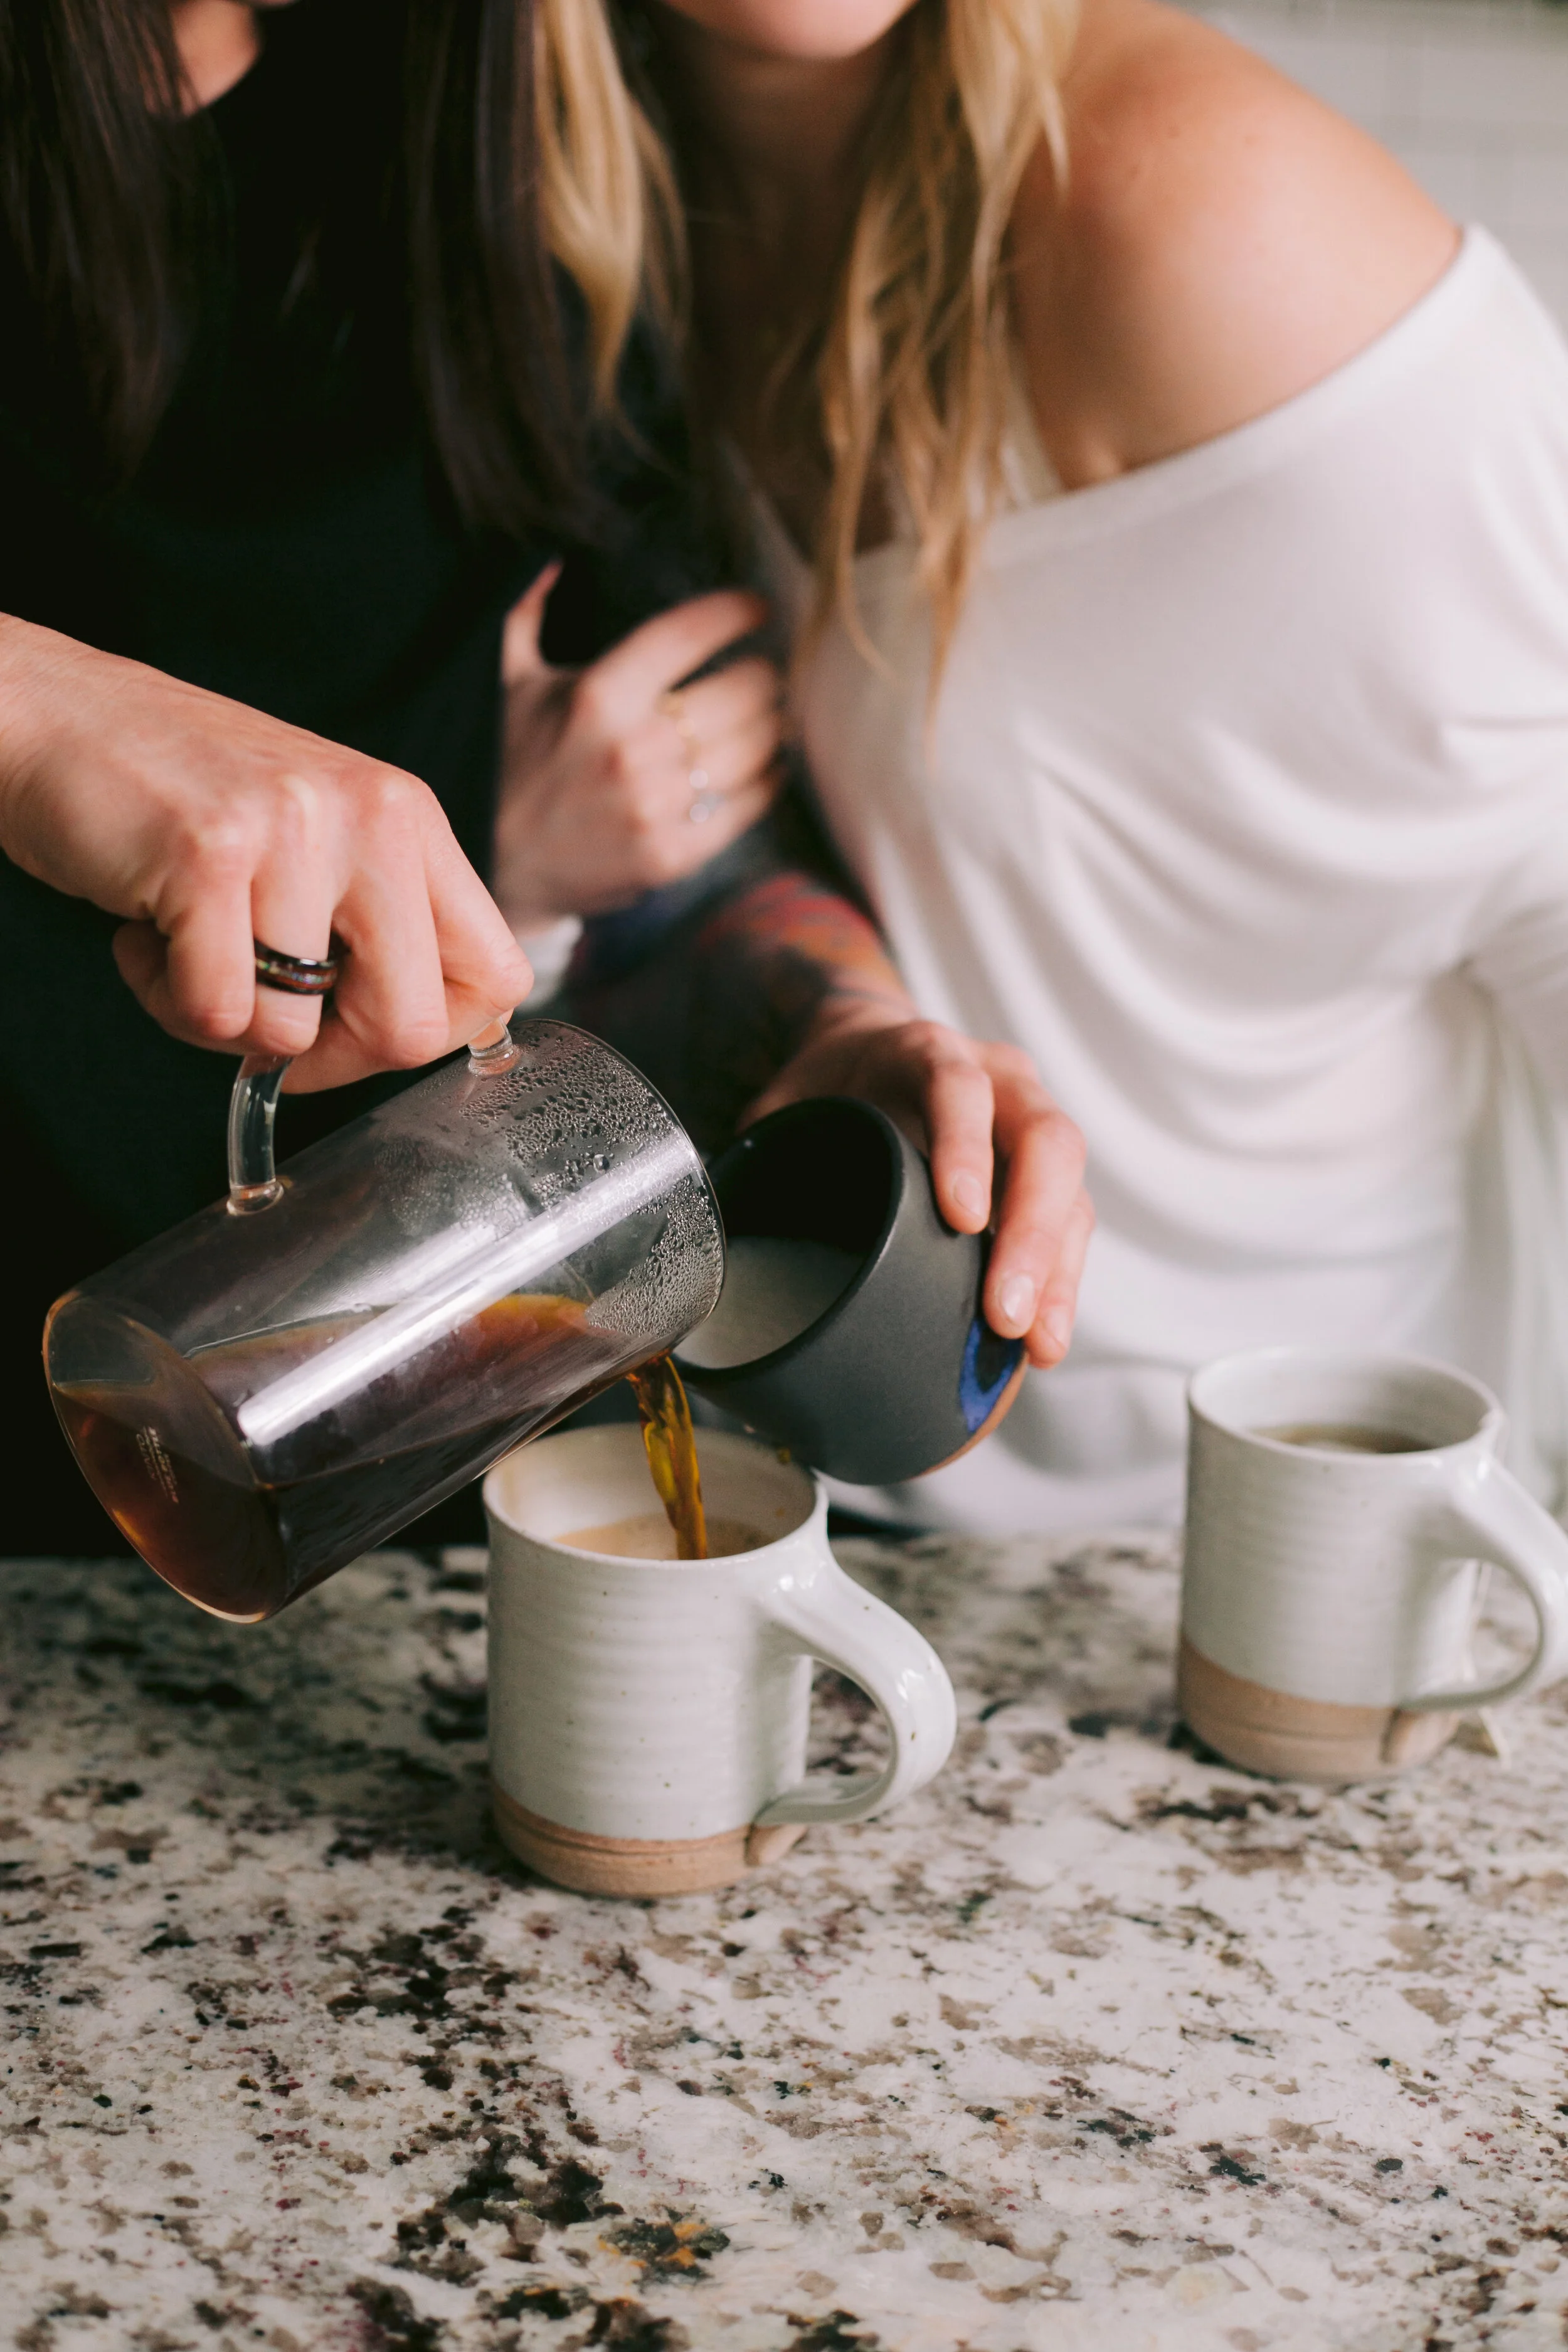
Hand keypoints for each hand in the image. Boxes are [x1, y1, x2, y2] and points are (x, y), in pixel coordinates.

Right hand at [0, 615, 530, 1090]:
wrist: (51, 714)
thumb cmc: (180, 795)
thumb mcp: (318, 840)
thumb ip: (376, 923)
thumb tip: (404, 1038)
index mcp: (411, 819)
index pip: (497, 977)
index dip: (429, 1036)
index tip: (357, 1027)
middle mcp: (374, 816)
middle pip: (411, 1028)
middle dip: (330, 1058)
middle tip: (263, 1010)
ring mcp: (295, 831)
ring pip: (295, 1033)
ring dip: (223, 1021)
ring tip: (187, 941)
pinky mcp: (211, 853)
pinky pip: (215, 1012)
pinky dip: (166, 999)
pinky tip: (148, 932)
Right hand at [492, 568, 784, 924]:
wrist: (496, 868)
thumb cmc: (509, 764)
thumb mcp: (508, 683)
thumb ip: (526, 613)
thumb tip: (552, 558)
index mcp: (597, 696)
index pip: (689, 633)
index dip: (736, 612)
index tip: (756, 608)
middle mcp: (632, 750)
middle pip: (743, 691)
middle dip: (763, 674)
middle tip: (765, 671)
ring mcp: (656, 807)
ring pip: (755, 748)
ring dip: (771, 725)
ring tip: (769, 715)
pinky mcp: (672, 855)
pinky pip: (749, 805)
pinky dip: (768, 779)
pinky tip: (768, 765)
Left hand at [748, 997, 1092, 1368]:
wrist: (866, 1051)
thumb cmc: (826, 1088)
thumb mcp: (786, 1104)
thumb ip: (755, 1154)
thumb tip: (700, 1246)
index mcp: (928, 1053)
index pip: (959, 1086)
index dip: (966, 1147)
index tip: (961, 1216)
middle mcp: (1000, 1081)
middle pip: (1044, 1143)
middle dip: (1030, 1232)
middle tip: (1003, 1313)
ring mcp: (1031, 1127)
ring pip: (1071, 1190)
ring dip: (1057, 1271)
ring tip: (1035, 1345)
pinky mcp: (1045, 1178)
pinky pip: (1071, 1225)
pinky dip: (1061, 1285)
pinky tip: (1042, 1344)